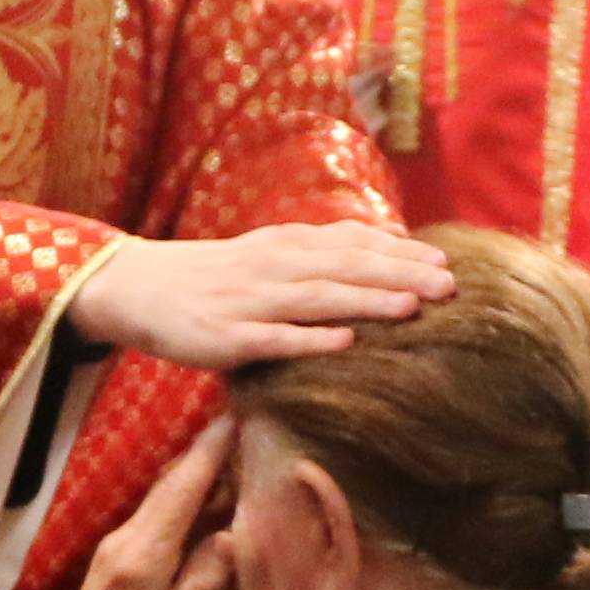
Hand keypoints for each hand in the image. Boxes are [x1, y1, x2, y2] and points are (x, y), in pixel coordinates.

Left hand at [30, 423, 231, 589]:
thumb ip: (204, 581)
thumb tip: (231, 536)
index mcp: (144, 553)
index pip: (181, 489)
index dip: (208, 452)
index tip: (234, 417)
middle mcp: (127, 538)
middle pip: (170, 486)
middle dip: (205, 456)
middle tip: (245, 432)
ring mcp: (117, 546)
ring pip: (162, 499)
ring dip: (195, 478)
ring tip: (234, 460)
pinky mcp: (116, 559)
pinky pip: (156, 517)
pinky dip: (183, 502)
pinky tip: (205, 505)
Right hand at [65, 224, 452, 371]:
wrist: (138, 287)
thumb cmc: (215, 278)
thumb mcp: (269, 255)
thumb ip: (320, 256)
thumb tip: (385, 256)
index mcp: (287, 245)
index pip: (354, 243)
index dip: (401, 252)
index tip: (447, 262)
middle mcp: (274, 266)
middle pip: (346, 268)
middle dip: (400, 275)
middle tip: (450, 287)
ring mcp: (250, 301)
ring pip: (317, 298)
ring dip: (366, 301)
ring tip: (411, 308)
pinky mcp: (226, 336)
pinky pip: (273, 339)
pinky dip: (310, 340)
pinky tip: (345, 345)